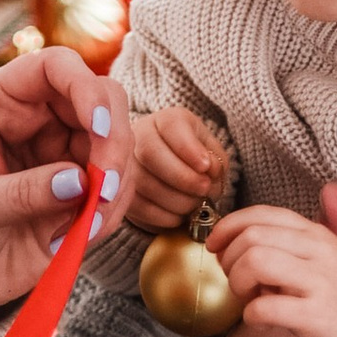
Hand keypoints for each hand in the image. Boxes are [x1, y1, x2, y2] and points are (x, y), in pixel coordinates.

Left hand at [0, 42, 127, 318]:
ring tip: (84, 228)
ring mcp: (63, 152)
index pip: (53, 67)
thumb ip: (21, 194)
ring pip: (119, 144)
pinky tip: (79, 238)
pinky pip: (116, 187)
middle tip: (103, 190)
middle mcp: (37, 118)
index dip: (84, 88)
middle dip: (113, 141)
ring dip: (115, 184)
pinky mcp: (81, 189)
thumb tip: (79, 182)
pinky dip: (111, 212)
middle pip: (103, 99)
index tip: (99, 127)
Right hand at [122, 102, 229, 233]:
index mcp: (166, 120)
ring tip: (194, 204)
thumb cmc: (195, 162)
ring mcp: (125, 165)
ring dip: (176, 200)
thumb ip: (215, 160)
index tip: (206, 166)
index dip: (188, 148)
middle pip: (150, 153)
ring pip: (144, 183)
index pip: (171, 125)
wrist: (172, 177)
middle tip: (204, 189)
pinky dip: (163, 216)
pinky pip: (138, 207)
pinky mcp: (121, 193)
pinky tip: (178, 216)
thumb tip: (209, 172)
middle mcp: (139, 136)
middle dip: (182, 176)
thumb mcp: (211, 153)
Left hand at [210, 192, 336, 336]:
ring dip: (238, 282)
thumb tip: (249, 225)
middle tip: (236, 280)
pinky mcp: (317, 317)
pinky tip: (261, 321)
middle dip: (230, 259)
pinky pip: (265, 307)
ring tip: (248, 297)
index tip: (214, 246)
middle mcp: (320, 252)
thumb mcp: (326, 259)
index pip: (262, 214)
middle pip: (252, 236)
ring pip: (255, 262)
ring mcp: (320, 283)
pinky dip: (251, 315)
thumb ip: (293, 241)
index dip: (228, 226)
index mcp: (317, 235)